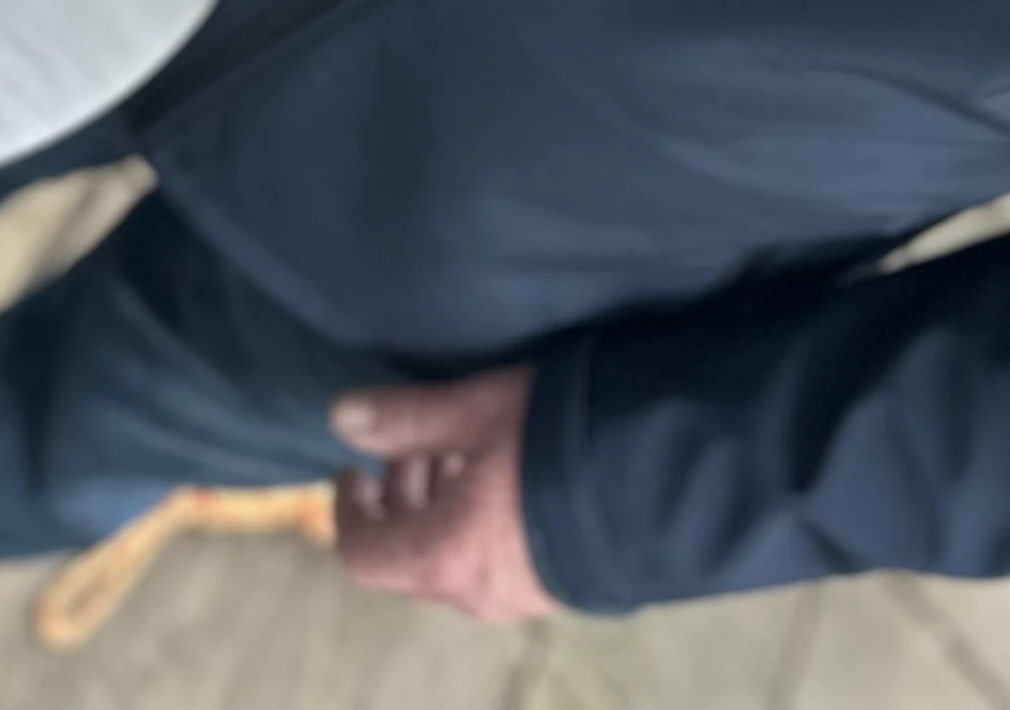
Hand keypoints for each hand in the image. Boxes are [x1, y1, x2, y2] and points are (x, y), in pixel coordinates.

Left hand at [328, 368, 553, 622]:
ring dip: (439, 512)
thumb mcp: (483, 409)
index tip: (354, 467)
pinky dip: (476, 529)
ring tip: (467, 453)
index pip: (363, 554)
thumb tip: (340, 415)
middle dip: (398, 502)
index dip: (347, 511)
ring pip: (450, 565)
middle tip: (416, 447)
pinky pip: (491, 567)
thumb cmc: (560, 440)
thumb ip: (411, 416)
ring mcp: (516, 599)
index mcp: (442, 555)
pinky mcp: (554, 589)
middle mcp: (472, 592)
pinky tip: (508, 479)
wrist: (670, 481)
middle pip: (406, 562)